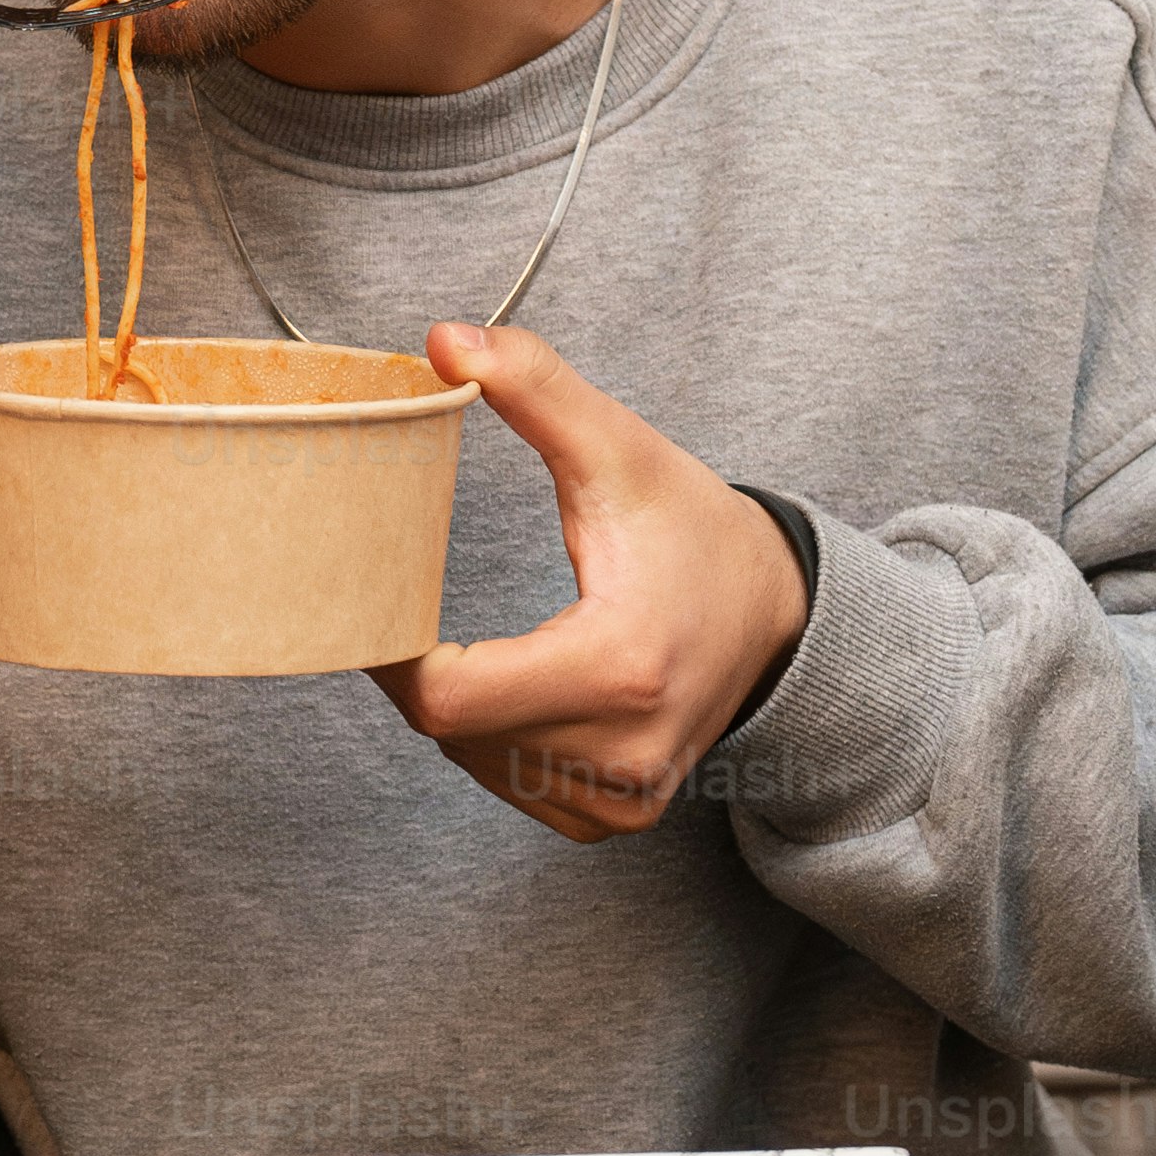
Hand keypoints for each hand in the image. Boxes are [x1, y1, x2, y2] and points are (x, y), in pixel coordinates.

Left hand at [366, 324, 811, 840]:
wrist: (781, 616)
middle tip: (405, 606)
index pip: (449, 698)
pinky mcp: (617, 815)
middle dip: (421, 668)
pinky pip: (510, 784)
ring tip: (474, 639)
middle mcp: (626, 750)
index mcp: (620, 666)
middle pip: (454, 729)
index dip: (392, 658)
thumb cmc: (695, 531)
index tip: (374, 604)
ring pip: (474, 760)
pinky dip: (494, 738)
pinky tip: (517, 687)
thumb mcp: (620, 449)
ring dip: (459, 703)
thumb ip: (535, 388)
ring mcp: (624, 797)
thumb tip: (441, 340)